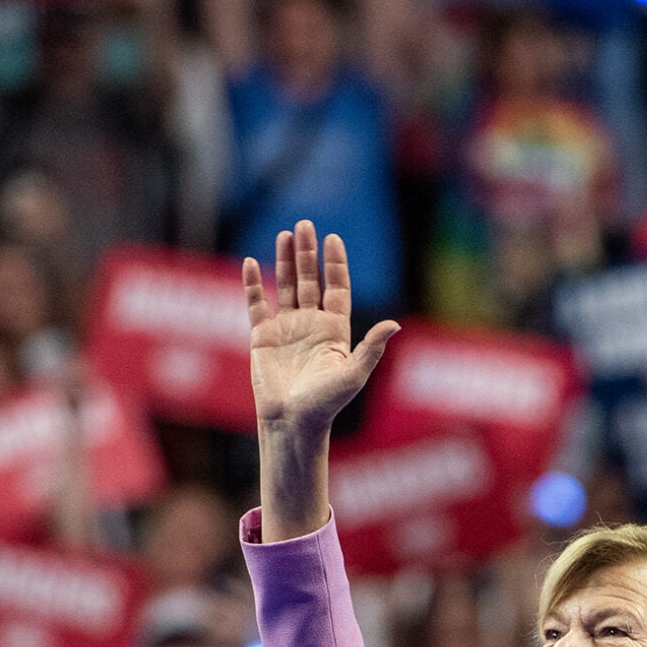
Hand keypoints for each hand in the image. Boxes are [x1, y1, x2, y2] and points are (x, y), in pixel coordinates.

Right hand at [243, 223, 398, 438]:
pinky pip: (256, 304)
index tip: (333, 239)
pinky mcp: (262, 337)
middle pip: (310, 280)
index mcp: (335, 330)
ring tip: (285, 234)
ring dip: (285, 261)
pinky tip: (252, 263)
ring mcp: (286, 329)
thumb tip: (395, 324)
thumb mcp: (353, 374)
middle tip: (305, 224)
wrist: (292, 422)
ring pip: (286, 287)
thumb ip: (371, 348)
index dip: (335, 264)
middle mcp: (311, 325)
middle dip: (307, 253)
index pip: (336, 288)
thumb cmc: (326, 404)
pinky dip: (253, 284)